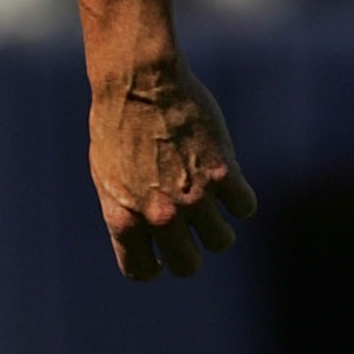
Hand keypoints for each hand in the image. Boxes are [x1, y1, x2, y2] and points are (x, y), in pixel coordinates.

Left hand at [88, 54, 256, 282]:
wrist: (138, 82)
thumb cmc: (116, 124)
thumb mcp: (108, 175)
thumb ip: (129, 210)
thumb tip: (151, 235)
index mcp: (123, 219)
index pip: (141, 270)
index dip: (154, 267)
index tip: (161, 260)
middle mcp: (159, 216)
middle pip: (188, 265)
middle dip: (190, 254)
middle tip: (192, 235)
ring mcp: (193, 197)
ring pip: (221, 241)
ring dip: (219, 227)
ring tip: (212, 205)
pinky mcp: (223, 173)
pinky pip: (245, 206)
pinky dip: (240, 198)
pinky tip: (230, 182)